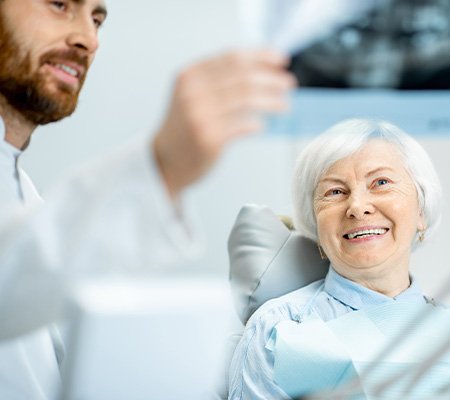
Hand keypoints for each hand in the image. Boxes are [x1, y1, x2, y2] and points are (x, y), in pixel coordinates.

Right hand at [152, 49, 296, 198]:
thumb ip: (218, 81)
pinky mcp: (209, 139)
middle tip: (290, 84)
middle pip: (243, 77)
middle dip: (272, 78)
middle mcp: (193, 92)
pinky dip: (257, 124)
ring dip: (272, 100)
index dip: (261, 56)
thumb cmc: (185, 128)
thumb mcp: (192, 95)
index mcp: (190, 75)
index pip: (232, 58)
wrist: (164, 161)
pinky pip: (243, 126)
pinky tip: (262, 126)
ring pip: (247, 99)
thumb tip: (262, 70)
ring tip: (285, 105)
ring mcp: (200, 115)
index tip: (282, 60)